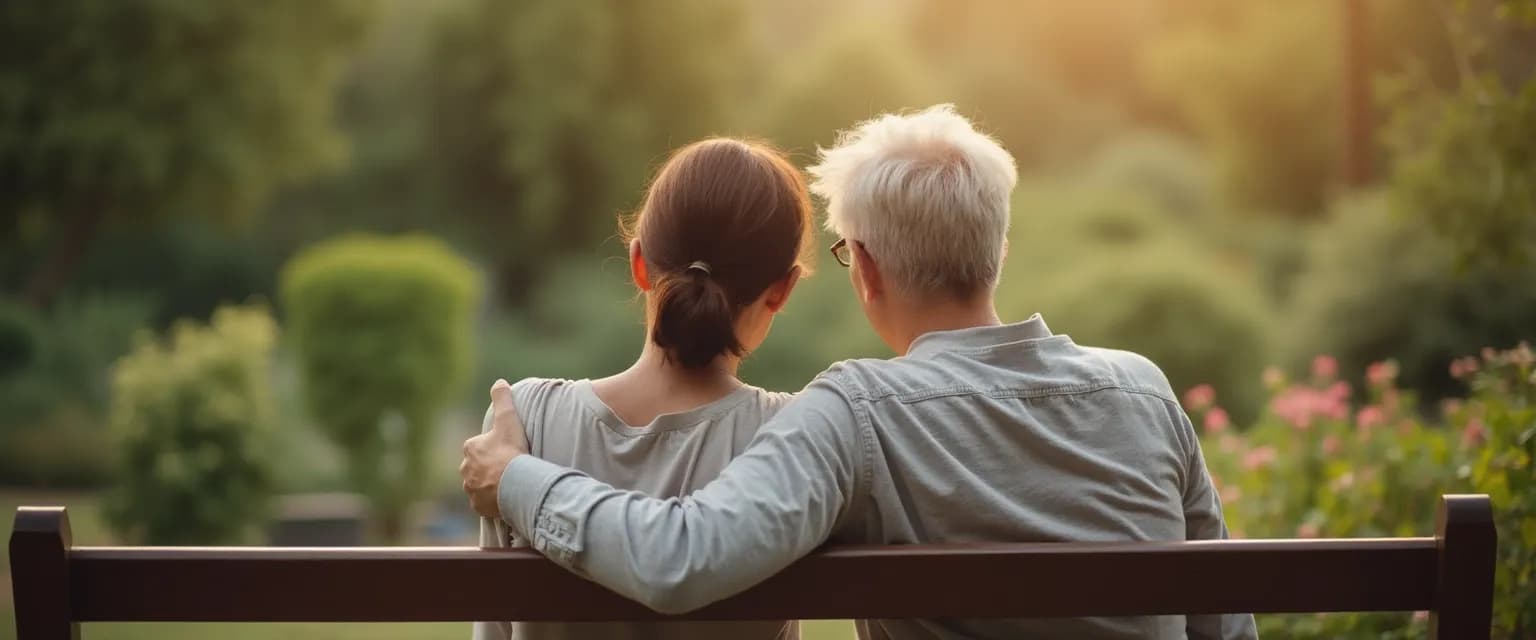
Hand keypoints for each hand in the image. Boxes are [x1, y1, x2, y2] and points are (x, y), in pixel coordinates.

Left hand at [460, 379, 530, 519]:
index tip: (507, 452)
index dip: (493, 449)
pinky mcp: (477, 506)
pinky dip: (491, 501)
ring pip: (479, 485)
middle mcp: (465, 470)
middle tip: (508, 468)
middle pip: (477, 467)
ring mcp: (470, 489)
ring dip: (489, 485)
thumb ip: (502, 399)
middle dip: (488, 468)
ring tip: (508, 484)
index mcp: (470, 449)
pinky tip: (504, 498)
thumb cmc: (511, 451)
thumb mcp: (508, 420)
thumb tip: (499, 382)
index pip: (479, 447)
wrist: (516, 483)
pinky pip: (483, 503)